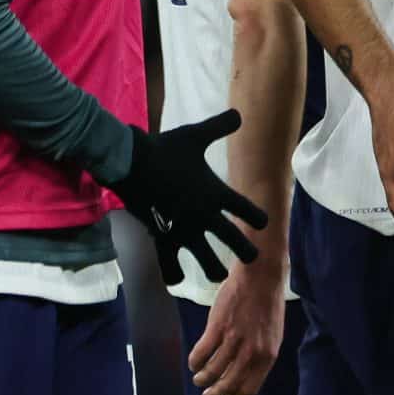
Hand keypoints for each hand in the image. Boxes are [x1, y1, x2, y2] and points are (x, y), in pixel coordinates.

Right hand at [113, 110, 267, 285]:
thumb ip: (219, 126)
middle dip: (246, 251)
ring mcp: (183, 229)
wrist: (130, 161)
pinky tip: (178, 280)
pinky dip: (174, 274)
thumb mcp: (195, 135)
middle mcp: (204, 215)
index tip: (263, 223)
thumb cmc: (165, 148)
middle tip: (252, 258)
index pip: (247, 210)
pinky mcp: (161, 237)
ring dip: (214, 270)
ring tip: (219, 275)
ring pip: (207, 261)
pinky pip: (169, 264)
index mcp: (216, 192)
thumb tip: (239, 114)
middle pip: (234, 240)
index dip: (259, 217)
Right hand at [189, 258, 286, 394]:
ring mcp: (233, 340)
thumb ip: (260, 356)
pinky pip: (200, 354)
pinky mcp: (217, 328)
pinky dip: (194, 362)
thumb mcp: (272, 336)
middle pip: (227, 385)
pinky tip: (194, 362)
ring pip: (211, 372)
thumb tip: (244, 377)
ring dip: (201, 379)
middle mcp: (251, 352)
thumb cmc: (267, 305)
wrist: (261, 277)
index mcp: (267, 356)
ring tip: (198, 378)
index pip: (249, 390)